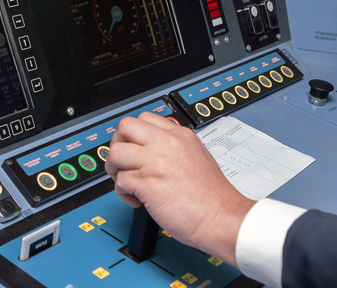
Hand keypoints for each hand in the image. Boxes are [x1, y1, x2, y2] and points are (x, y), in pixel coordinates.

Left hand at [105, 112, 254, 266]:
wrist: (222, 217)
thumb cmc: (213, 196)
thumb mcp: (197, 155)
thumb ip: (174, 148)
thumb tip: (152, 151)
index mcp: (180, 135)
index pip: (144, 119)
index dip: (133, 135)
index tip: (134, 149)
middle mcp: (167, 143)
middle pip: (125, 127)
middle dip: (117, 144)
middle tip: (123, 162)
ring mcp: (156, 162)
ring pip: (115, 152)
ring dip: (114, 169)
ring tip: (126, 182)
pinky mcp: (148, 183)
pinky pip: (120, 181)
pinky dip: (122, 193)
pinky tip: (136, 200)